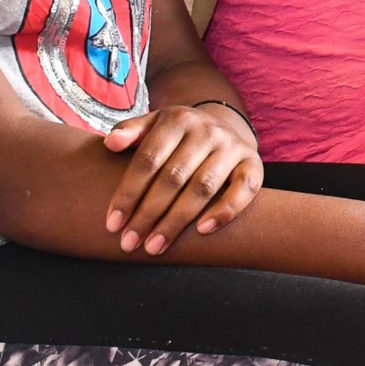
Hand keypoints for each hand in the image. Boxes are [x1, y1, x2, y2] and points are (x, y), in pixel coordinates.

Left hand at [104, 102, 261, 254]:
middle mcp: (207, 130)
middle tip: (129, 243)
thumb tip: (110, 144)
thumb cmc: (178, 137)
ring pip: (203, 187)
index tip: (112, 224)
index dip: (128, 194)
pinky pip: (244, 189)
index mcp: (177, 119)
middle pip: (173, 177)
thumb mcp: (154, 126)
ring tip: (155, 247)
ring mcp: (232, 146)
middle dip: (148, 214)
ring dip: (176, 221)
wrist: (225, 127)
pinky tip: (202, 231)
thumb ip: (130, 132)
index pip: (148, 160)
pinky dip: (225, 211)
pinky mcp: (253, 163)